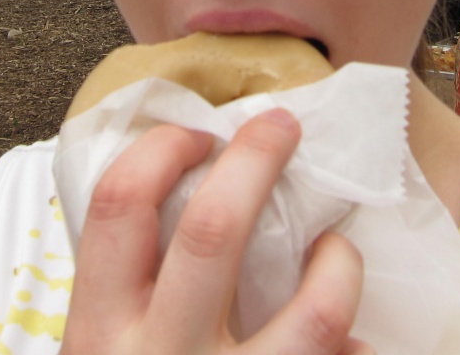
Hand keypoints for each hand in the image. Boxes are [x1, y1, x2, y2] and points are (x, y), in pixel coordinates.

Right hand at [61, 110, 370, 354]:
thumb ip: (124, 295)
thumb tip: (184, 191)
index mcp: (96, 333)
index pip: (118, 205)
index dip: (162, 148)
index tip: (196, 135)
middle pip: (215, 229)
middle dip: (257, 160)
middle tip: (283, 126)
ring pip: (316, 309)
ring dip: (340, 263)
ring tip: (338, 248)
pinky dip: (363, 348)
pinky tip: (359, 344)